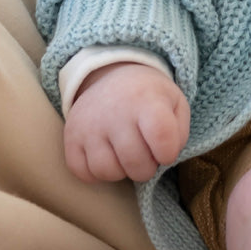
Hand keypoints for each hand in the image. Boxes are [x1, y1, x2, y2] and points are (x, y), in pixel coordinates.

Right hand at [63, 62, 190, 183]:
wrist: (113, 76)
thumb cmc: (149, 96)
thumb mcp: (175, 103)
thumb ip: (179, 133)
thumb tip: (166, 158)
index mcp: (147, 100)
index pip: (162, 137)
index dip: (168, 153)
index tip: (166, 151)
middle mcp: (115, 111)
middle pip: (136, 164)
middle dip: (147, 168)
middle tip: (147, 154)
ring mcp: (89, 125)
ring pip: (108, 172)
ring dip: (122, 172)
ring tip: (127, 154)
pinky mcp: (71, 137)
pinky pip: (82, 173)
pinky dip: (97, 173)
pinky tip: (108, 156)